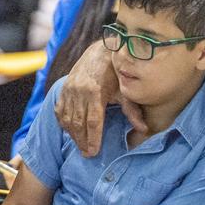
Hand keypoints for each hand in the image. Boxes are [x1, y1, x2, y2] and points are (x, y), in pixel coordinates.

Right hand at [55, 42, 144, 156]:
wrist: (100, 51)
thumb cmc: (116, 72)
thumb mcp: (125, 89)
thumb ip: (132, 110)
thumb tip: (143, 129)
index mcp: (95, 91)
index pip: (93, 121)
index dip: (93, 139)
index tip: (93, 152)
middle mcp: (79, 91)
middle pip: (79, 123)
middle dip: (82, 141)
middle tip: (87, 154)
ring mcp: (69, 89)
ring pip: (68, 118)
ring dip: (73, 134)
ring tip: (80, 146)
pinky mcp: (64, 88)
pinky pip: (60, 110)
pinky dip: (64, 122)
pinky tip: (70, 131)